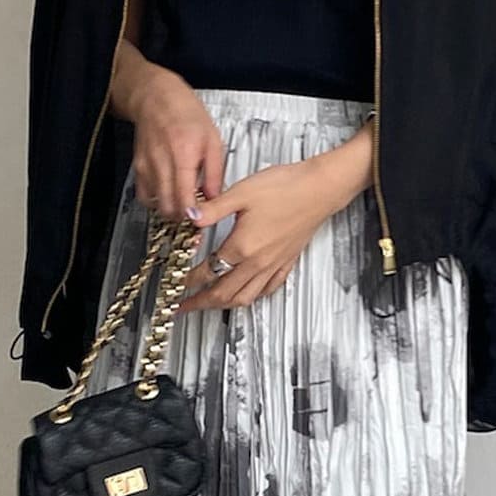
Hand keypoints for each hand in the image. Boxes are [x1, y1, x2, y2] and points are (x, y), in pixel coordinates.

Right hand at [115, 57, 225, 220]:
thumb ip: (215, 173)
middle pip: (169, 208)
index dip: (193, 216)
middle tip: (194, 214)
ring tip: (183, 204)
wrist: (156, 97)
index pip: (185, 199)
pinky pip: (145, 196)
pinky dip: (157, 201)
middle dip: (183, 218)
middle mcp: (162, 163)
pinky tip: (168, 195)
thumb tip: (215, 198)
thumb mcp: (212, 140)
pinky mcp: (138, 168)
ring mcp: (147, 167)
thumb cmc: (185, 113)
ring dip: (171, 210)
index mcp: (183, 155)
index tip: (201, 218)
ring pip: (157, 205)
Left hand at [178, 128, 373, 311]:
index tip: (176, 285)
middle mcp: (257, 262)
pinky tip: (247, 295)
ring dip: (223, 305)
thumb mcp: (242, 192)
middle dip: (200, 303)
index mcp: (242, 246)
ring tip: (210, 305)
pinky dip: (252, 297)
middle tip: (184, 307)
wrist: (320, 189)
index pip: (207, 271)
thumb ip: (213, 208)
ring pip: (245, 297)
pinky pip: (267, 289)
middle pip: (223, 293)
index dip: (188, 281)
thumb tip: (189, 216)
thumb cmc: (286, 187)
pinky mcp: (286, 262)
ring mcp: (273, 265)